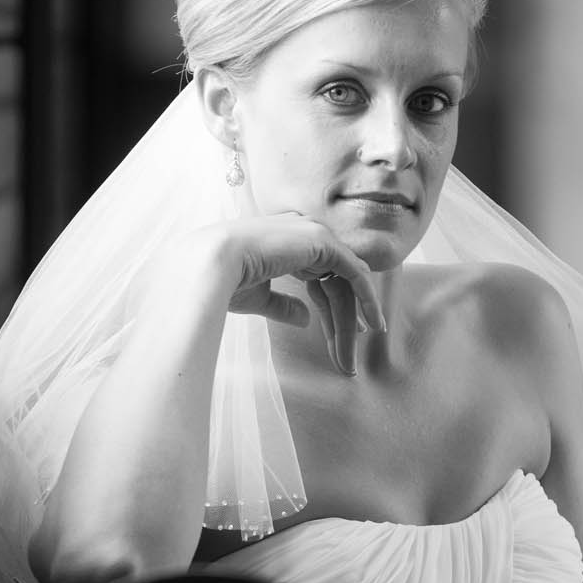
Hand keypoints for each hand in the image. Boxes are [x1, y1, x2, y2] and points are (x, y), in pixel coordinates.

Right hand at [193, 214, 387, 374]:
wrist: (209, 265)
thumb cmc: (223, 281)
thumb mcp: (258, 297)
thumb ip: (284, 305)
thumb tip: (305, 319)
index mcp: (285, 240)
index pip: (318, 274)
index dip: (330, 306)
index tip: (341, 334)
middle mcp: (303, 231)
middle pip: (334, 281)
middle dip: (345, 317)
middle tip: (355, 348)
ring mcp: (314, 233)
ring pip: (345, 281)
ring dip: (356, 316)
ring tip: (360, 351)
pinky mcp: (324, 242)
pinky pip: (356, 273)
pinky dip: (367, 299)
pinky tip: (373, 324)